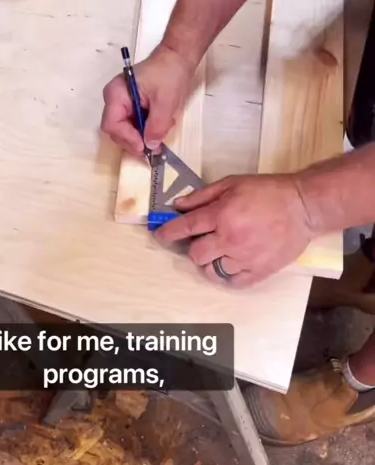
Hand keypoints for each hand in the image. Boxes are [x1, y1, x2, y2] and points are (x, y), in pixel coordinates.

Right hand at [101, 44, 194, 154]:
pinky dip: (144, 129)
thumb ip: (157, 125)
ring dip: (140, 136)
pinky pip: (132, 123)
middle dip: (134, 140)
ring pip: (124, 129)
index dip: (127, 138)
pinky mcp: (130, 105)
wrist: (177, 57)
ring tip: (159, 131)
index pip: (112, 124)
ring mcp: (121, 102)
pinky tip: (158, 125)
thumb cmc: (169, 73)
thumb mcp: (165, 102)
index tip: (144, 147)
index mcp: (116, 94)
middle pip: (116, 129)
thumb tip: (150, 145)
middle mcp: (114, 99)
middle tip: (153, 147)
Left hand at [154, 173, 315, 286]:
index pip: (185, 228)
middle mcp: (230, 240)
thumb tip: (179, 205)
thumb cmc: (267, 191)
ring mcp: (245, 259)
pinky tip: (229, 263)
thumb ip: (203, 195)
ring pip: (212, 271)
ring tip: (217, 251)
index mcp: (222, 216)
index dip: (168, 232)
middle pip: (196, 254)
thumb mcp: (232, 183)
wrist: (303, 207)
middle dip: (193, 246)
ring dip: (209, 262)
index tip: (160, 235)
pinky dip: (226, 274)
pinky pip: (233, 282)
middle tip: (201, 239)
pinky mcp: (259, 271)